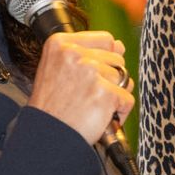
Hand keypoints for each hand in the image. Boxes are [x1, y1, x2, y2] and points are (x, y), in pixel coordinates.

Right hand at [27, 31, 131, 147]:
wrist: (47, 135)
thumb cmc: (52, 106)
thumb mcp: (60, 69)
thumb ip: (88, 53)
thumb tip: (119, 45)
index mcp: (61, 44)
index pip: (105, 39)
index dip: (104, 59)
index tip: (91, 74)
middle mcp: (75, 54)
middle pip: (116, 59)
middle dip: (109, 79)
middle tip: (87, 95)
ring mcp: (90, 72)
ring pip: (123, 79)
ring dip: (114, 96)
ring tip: (91, 106)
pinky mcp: (104, 93)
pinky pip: (127, 100)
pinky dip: (119, 112)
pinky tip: (100, 117)